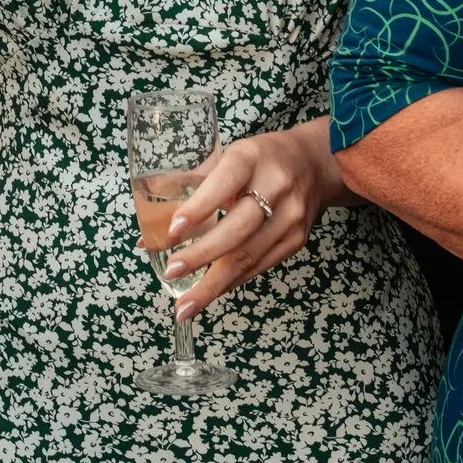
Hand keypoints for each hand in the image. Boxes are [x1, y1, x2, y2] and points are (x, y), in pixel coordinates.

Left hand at [156, 120, 343, 318]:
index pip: (224, 183)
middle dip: (201, 255)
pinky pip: (259, 266)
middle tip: (172, 272)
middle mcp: (275, 186)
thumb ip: (190, 185)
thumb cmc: (259, 159)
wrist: (314, 165)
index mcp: (250, 158)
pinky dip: (231, 282)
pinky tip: (210, 292)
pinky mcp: (296, 240)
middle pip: (238, 228)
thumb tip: (149, 225)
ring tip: (185, 305)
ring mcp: (290, 216)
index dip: (199, 208)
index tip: (173, 231)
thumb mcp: (228, 156)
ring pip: (249, 255)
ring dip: (213, 284)